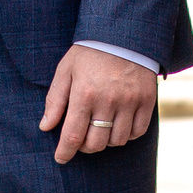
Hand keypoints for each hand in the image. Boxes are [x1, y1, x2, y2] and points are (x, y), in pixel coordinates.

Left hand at [40, 44, 155, 164]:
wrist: (123, 34)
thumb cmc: (89, 53)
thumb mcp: (66, 70)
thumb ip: (55, 100)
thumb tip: (45, 127)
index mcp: (84, 94)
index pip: (73, 135)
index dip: (65, 152)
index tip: (60, 159)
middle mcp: (108, 101)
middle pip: (96, 144)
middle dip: (85, 147)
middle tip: (80, 139)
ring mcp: (129, 102)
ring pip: (117, 141)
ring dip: (106, 141)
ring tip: (99, 129)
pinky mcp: (146, 101)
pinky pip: (137, 132)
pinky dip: (127, 135)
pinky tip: (118, 125)